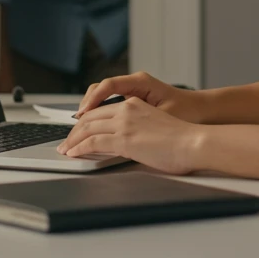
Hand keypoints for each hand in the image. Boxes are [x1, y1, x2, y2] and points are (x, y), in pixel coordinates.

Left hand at [57, 97, 204, 172]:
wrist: (193, 142)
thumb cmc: (182, 139)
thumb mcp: (155, 126)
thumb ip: (138, 129)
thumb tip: (129, 144)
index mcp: (135, 103)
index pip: (102, 109)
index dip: (86, 120)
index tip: (78, 130)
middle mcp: (127, 109)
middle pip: (90, 117)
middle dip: (75, 130)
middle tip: (66, 141)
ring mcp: (124, 123)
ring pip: (87, 128)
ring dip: (72, 140)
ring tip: (65, 149)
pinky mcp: (123, 139)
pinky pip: (92, 142)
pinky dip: (79, 148)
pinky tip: (73, 154)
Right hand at [78, 71, 200, 121]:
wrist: (203, 111)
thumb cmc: (187, 112)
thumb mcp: (162, 117)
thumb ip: (138, 122)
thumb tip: (114, 130)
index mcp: (140, 82)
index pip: (108, 85)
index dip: (92, 100)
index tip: (82, 115)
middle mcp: (134, 83)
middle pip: (100, 89)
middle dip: (85, 107)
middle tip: (75, 125)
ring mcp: (133, 91)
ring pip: (103, 96)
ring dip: (91, 111)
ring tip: (81, 128)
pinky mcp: (134, 101)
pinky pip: (111, 103)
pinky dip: (100, 113)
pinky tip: (96, 127)